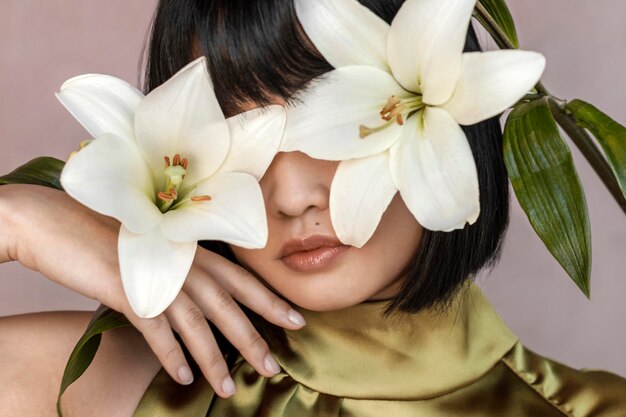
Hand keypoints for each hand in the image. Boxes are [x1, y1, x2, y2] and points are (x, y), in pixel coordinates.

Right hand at [0, 184, 305, 397]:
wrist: (59, 222)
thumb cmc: (110, 233)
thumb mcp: (157, 247)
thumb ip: (184, 267)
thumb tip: (206, 295)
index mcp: (193, 249)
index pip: (242, 279)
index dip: (270, 301)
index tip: (296, 321)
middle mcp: (183, 263)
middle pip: (228, 306)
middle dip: (253, 339)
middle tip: (273, 367)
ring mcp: (157, 277)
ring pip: (197, 325)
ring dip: (215, 360)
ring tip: (229, 388)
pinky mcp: (128, 293)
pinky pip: (157, 332)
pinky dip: (171, 357)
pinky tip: (183, 379)